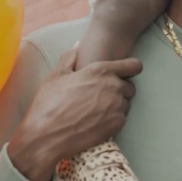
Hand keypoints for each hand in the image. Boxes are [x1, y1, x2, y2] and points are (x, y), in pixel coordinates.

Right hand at [9, 48, 142, 180]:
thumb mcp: (56, 75)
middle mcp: (114, 87)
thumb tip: (79, 45)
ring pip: (126, 103)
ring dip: (116, 104)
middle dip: (120, 89)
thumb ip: (70, 58)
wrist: (47, 135)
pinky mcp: (118, 124)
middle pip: (130, 86)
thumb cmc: (49, 103)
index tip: (125, 72)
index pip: (134, 65)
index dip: (130, 68)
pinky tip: (97, 120)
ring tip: (96, 109)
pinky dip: (113, 118)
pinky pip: (122, 117)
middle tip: (101, 95)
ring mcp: (118, 106)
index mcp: (101, 71)